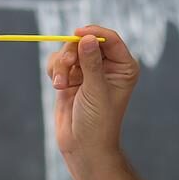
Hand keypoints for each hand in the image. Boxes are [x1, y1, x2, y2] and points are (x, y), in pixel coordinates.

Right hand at [45, 25, 139, 160]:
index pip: (110, 40)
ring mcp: (88, 71)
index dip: (94, 33)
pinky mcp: (71, 77)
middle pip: (86, 41)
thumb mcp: (95, 89)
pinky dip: (55, 70)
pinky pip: (58, 62)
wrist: (83, 146)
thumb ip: (91, 62)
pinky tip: (58, 86)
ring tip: (60, 85)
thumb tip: (87, 37)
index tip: (78, 34)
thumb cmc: (97, 121)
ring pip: (69, 51)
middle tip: (67, 67)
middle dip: (72, 52)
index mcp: (123, 67)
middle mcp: (107, 66)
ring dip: (61, 65)